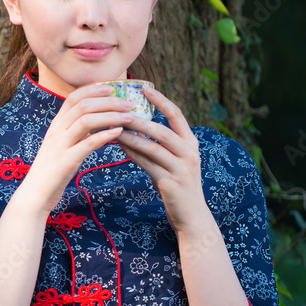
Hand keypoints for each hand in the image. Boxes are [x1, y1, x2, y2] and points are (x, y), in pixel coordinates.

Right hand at [19, 83, 135, 214]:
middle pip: (83, 106)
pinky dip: (105, 136)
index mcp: (56, 125)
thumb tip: (97, 122)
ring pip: (86, 120)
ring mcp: (60, 145)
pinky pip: (88, 143)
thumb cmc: (52, 170)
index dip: (94, 90)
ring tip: (129, 117)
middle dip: (108, 101)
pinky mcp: (66, 161)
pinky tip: (118, 133)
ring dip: (111, 116)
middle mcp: (56, 131)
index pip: (73, 97)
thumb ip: (75, 132)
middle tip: (129, 104)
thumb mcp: (62, 145)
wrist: (35, 193)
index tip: (112, 87)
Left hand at [114, 86, 209, 232]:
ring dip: (131, 137)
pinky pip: (147, 164)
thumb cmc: (178, 183)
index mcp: (191, 143)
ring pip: (152, 147)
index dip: (161, 101)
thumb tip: (133, 123)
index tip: (145, 88)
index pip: (177, 116)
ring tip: (113, 128)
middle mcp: (189, 153)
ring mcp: (181, 169)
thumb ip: (161, 143)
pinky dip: (132, 154)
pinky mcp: (170, 183)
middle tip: (118, 109)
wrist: (191, 216)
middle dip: (139, 119)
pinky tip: (119, 146)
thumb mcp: (175, 160)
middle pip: (162, 131)